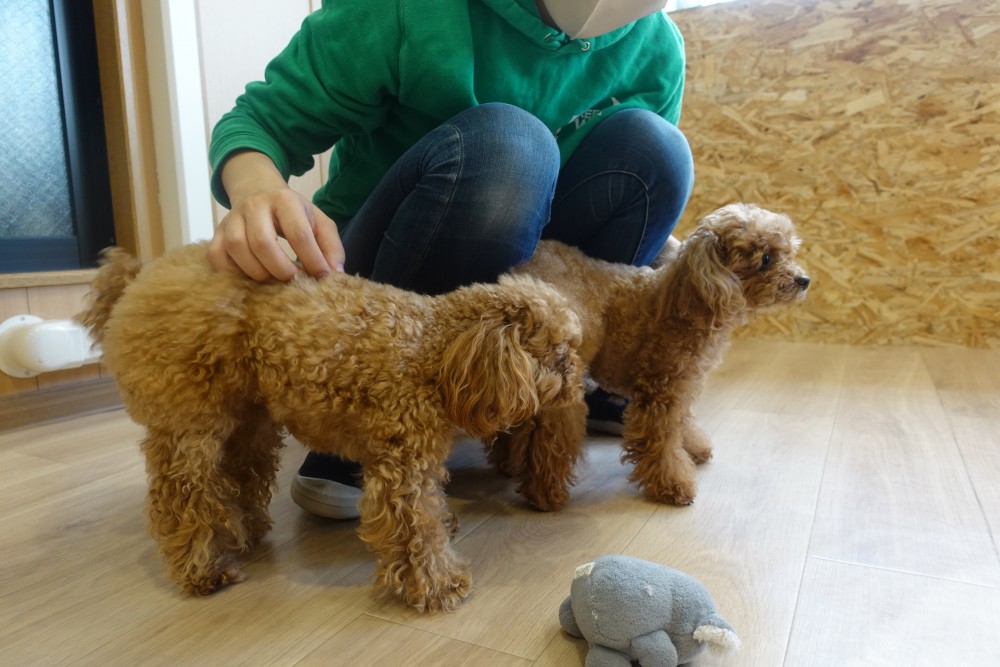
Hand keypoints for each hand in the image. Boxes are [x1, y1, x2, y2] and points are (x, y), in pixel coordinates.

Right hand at [208, 151, 345, 280]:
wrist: (257, 190)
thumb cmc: (293, 213)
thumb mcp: (318, 221)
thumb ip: (330, 246)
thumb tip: (334, 274)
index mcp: (284, 200)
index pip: (298, 233)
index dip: (312, 260)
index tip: (321, 278)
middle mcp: (254, 205)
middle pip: (263, 242)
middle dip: (281, 269)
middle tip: (294, 279)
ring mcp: (231, 218)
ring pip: (237, 248)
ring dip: (257, 272)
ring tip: (273, 279)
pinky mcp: (216, 232)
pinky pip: (216, 256)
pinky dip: (232, 272)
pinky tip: (249, 277)